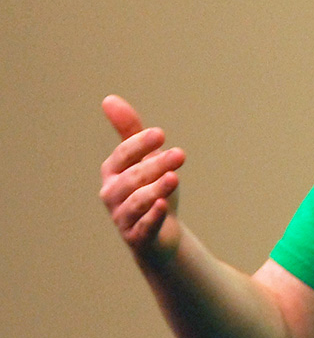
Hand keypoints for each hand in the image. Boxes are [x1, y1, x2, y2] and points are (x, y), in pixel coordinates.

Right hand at [99, 95, 185, 263]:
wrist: (159, 235)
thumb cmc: (150, 190)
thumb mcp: (144, 159)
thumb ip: (130, 131)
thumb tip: (108, 99)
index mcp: (113, 173)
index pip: (122, 156)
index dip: (139, 145)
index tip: (161, 134)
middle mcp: (112, 195)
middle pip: (132, 178)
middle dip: (155, 165)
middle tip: (180, 154)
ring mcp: (123, 218)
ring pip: (137, 202)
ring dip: (156, 189)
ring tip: (174, 178)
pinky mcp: (137, 238)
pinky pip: (143, 227)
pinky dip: (152, 216)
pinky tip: (164, 205)